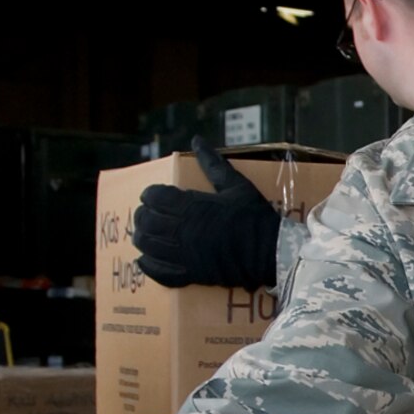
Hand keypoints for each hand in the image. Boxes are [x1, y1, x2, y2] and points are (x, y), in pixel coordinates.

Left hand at [133, 137, 281, 288]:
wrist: (271, 252)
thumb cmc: (254, 217)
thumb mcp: (236, 185)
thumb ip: (213, 164)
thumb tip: (197, 140)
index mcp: (191, 204)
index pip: (153, 196)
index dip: (149, 195)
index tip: (154, 196)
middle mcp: (182, 229)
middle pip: (145, 221)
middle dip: (143, 216)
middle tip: (149, 215)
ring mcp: (184, 253)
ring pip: (146, 245)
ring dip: (142, 239)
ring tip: (148, 236)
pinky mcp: (189, 273)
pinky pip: (158, 272)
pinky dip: (147, 266)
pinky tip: (146, 260)